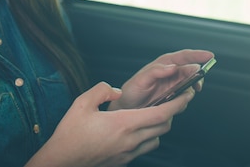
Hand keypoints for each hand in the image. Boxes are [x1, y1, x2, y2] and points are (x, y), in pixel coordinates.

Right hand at [25, 81, 194, 166]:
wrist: (61, 163)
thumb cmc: (70, 134)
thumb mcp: (82, 103)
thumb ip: (103, 90)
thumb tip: (117, 91)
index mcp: (124, 123)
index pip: (161, 113)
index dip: (178, 103)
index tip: (187, 94)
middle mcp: (130, 140)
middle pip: (164, 126)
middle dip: (173, 112)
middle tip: (175, 100)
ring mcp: (128, 153)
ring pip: (157, 139)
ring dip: (160, 126)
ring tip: (156, 114)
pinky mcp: (123, 162)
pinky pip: (145, 148)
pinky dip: (149, 138)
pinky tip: (138, 130)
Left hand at [108, 49, 213, 109]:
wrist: (127, 109)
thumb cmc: (131, 91)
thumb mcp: (141, 79)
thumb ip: (157, 71)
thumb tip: (173, 67)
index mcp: (164, 64)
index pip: (184, 56)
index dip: (198, 55)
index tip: (209, 56)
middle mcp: (171, 74)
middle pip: (192, 71)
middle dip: (197, 77)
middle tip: (196, 84)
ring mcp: (174, 86)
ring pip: (191, 86)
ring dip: (189, 91)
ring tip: (177, 97)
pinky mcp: (174, 98)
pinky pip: (185, 99)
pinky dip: (184, 101)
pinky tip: (174, 104)